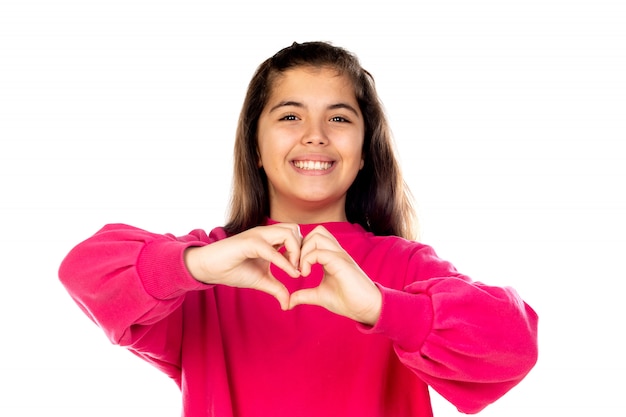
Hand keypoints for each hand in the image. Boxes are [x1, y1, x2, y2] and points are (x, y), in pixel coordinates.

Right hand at [184, 223, 301, 309]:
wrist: (210, 268)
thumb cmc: (233, 270)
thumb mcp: (261, 280)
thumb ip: (277, 288)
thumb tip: (288, 303)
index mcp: (270, 238)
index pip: (295, 234)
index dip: (303, 250)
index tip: (303, 270)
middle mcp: (266, 233)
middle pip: (295, 229)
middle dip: (303, 249)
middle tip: (302, 269)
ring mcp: (258, 236)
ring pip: (288, 233)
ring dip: (296, 252)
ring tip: (295, 270)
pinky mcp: (249, 243)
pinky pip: (272, 250)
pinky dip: (284, 262)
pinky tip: (291, 274)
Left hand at [288, 226, 381, 325]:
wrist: (367, 308)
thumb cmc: (347, 301)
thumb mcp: (319, 296)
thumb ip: (304, 295)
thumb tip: (289, 302)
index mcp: (331, 257)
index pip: (314, 238)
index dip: (300, 249)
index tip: (292, 267)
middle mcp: (336, 252)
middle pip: (316, 231)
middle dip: (301, 246)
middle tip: (295, 265)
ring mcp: (340, 255)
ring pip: (317, 236)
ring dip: (304, 251)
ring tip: (300, 269)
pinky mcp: (341, 263)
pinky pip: (320, 252)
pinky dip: (308, 260)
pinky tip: (305, 274)